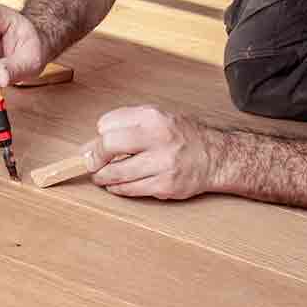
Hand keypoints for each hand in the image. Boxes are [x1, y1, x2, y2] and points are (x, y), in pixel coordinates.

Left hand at [83, 106, 221, 199]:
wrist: (215, 157)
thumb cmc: (183, 137)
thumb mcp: (157, 117)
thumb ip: (126, 125)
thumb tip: (91, 144)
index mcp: (153, 117)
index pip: (107, 124)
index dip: (98, 136)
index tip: (96, 144)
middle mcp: (159, 137)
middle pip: (108, 146)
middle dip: (94, 157)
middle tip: (91, 163)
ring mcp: (162, 163)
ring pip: (116, 173)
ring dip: (102, 177)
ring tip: (101, 176)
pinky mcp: (165, 185)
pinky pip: (130, 189)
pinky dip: (118, 188)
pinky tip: (117, 185)